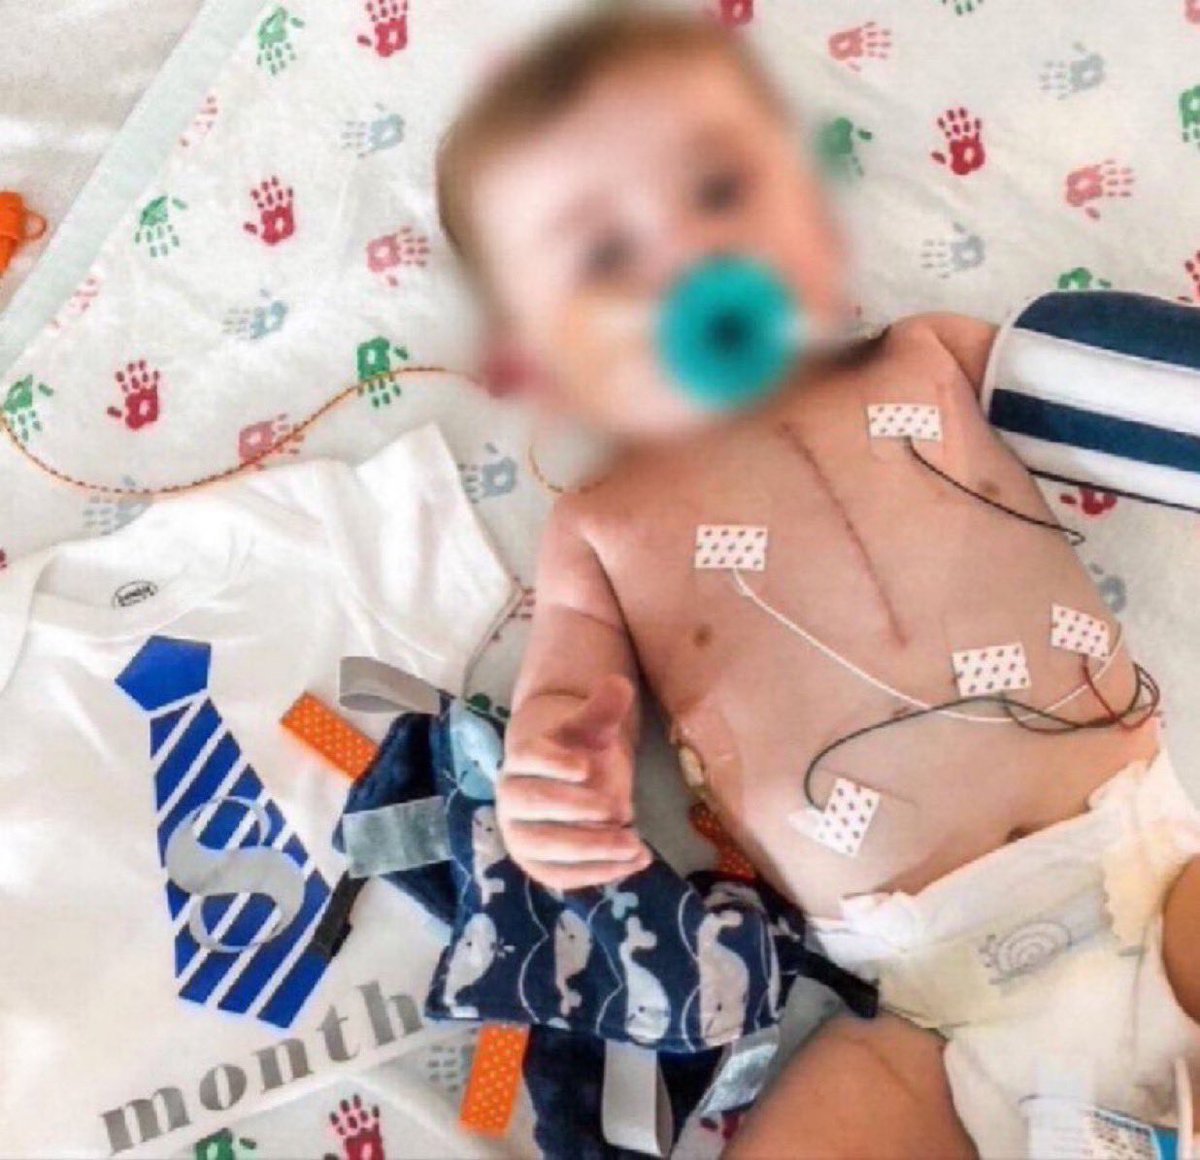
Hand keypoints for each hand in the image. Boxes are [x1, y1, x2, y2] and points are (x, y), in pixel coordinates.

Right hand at [498, 676, 650, 889]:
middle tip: (622, 809)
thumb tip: (620, 685)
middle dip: (577, 809)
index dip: (553, 762)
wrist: (566, 782)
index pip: (528, 757)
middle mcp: (512, 796)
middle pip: (532, 803)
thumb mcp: (593, 728)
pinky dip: (596, 874)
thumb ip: (604, 709)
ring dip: (590, 848)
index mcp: (523, 756)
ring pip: (543, 846)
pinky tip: (634, 863)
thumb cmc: (580, 751)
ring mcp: (520, 833)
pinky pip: (559, 875)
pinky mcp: (537, 864)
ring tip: (635, 844)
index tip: (586, 767)